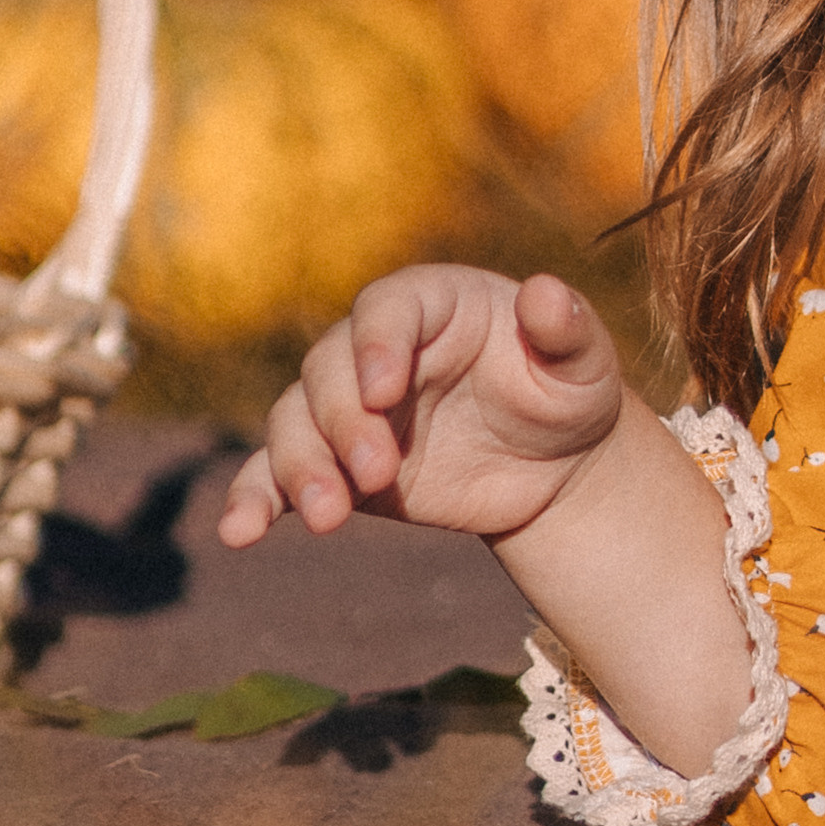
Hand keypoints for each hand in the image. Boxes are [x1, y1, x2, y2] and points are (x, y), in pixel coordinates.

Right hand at [216, 266, 623, 549]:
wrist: (553, 465)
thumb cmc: (569, 393)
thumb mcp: (585, 363)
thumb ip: (567, 330)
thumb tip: (547, 293)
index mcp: (435, 303)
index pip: (387, 308)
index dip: (376, 343)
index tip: (385, 391)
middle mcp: (379, 348)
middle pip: (328, 368)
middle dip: (343, 421)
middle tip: (378, 474)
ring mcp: (350, 407)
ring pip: (295, 421)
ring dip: (299, 466)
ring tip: (329, 518)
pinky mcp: (334, 464)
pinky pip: (276, 474)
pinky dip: (253, 498)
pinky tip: (239, 533)